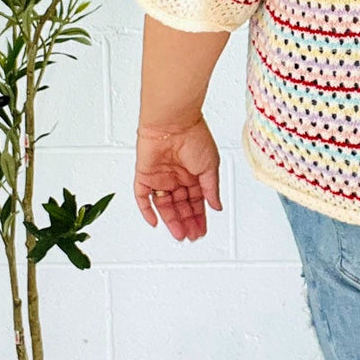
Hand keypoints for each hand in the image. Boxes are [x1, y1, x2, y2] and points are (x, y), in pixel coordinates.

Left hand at [134, 116, 222, 241]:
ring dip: (172, 220)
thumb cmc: (194, 137)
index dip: (199, 216)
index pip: (196, 201)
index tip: (202, 229)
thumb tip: (216, 206)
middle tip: (192, 236)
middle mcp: (177, 176)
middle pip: (181, 205)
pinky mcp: (145, 175)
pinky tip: (154, 221)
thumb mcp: (210, 167)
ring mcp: (160, 177)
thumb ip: (211, 190)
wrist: (173, 124)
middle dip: (187, 222)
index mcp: (193, 173)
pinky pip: (143, 196)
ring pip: (164, 205)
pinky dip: (147, 210)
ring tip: (179, 234)